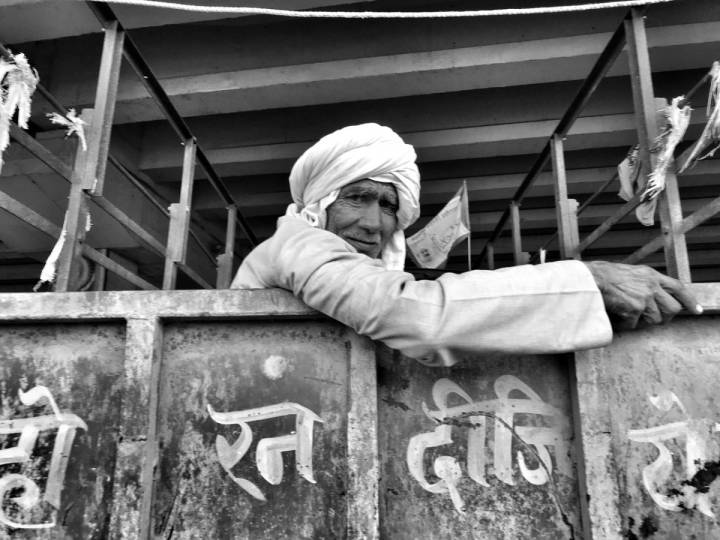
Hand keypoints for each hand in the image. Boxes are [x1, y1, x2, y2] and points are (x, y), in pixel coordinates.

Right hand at [584, 261, 702, 330]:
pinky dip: (623, 325)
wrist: (589, 279)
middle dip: (664, 317)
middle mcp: (651, 286)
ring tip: (627, 316)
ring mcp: (644, 298)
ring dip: (641, 322)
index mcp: (650, 275)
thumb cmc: (601, 275)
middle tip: (651, 319)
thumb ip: (643, 283)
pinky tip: (615, 317)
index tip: (696, 310)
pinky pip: (633, 325)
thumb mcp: (628, 273)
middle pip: (672, 308)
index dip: (689, 300)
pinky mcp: (634, 309)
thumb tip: (649, 297)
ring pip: (655, 319)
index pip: (678, 287)